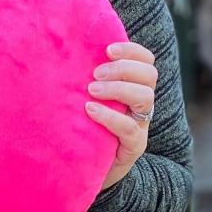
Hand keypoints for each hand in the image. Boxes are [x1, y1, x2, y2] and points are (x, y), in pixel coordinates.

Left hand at [85, 41, 156, 190]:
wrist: (85, 167)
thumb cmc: (81, 124)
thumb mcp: (84, 95)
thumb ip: (83, 75)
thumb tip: (62, 44)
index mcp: (132, 85)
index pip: (145, 60)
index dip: (131, 51)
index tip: (107, 49)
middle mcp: (141, 103)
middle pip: (149, 74)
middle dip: (123, 68)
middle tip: (95, 73)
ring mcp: (140, 125)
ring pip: (145, 98)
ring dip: (117, 89)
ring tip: (91, 91)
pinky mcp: (134, 146)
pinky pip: (130, 128)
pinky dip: (110, 116)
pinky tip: (90, 110)